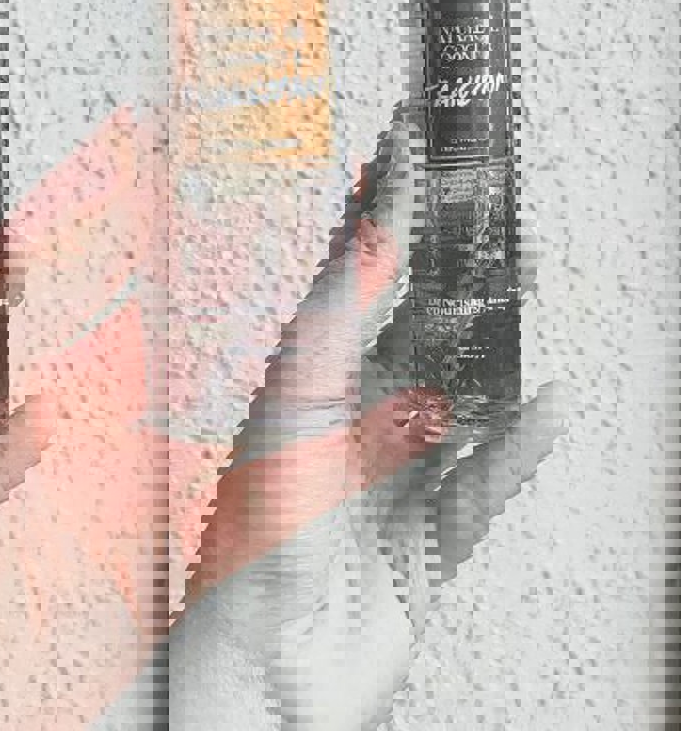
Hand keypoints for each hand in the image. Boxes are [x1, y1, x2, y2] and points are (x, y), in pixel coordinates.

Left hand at [137, 114, 565, 730]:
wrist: (271, 663)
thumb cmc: (258, 540)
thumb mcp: (296, 403)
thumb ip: (337, 317)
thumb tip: (367, 232)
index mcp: (309, 374)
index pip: (356, 267)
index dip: (385, 202)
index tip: (411, 141)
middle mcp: (351, 414)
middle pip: (416, 317)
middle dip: (451, 262)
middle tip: (488, 206)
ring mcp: (392, 469)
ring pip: (458, 387)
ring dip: (491, 342)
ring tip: (524, 289)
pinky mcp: (427, 529)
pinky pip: (488, 476)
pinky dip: (520, 443)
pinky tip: (545, 407)